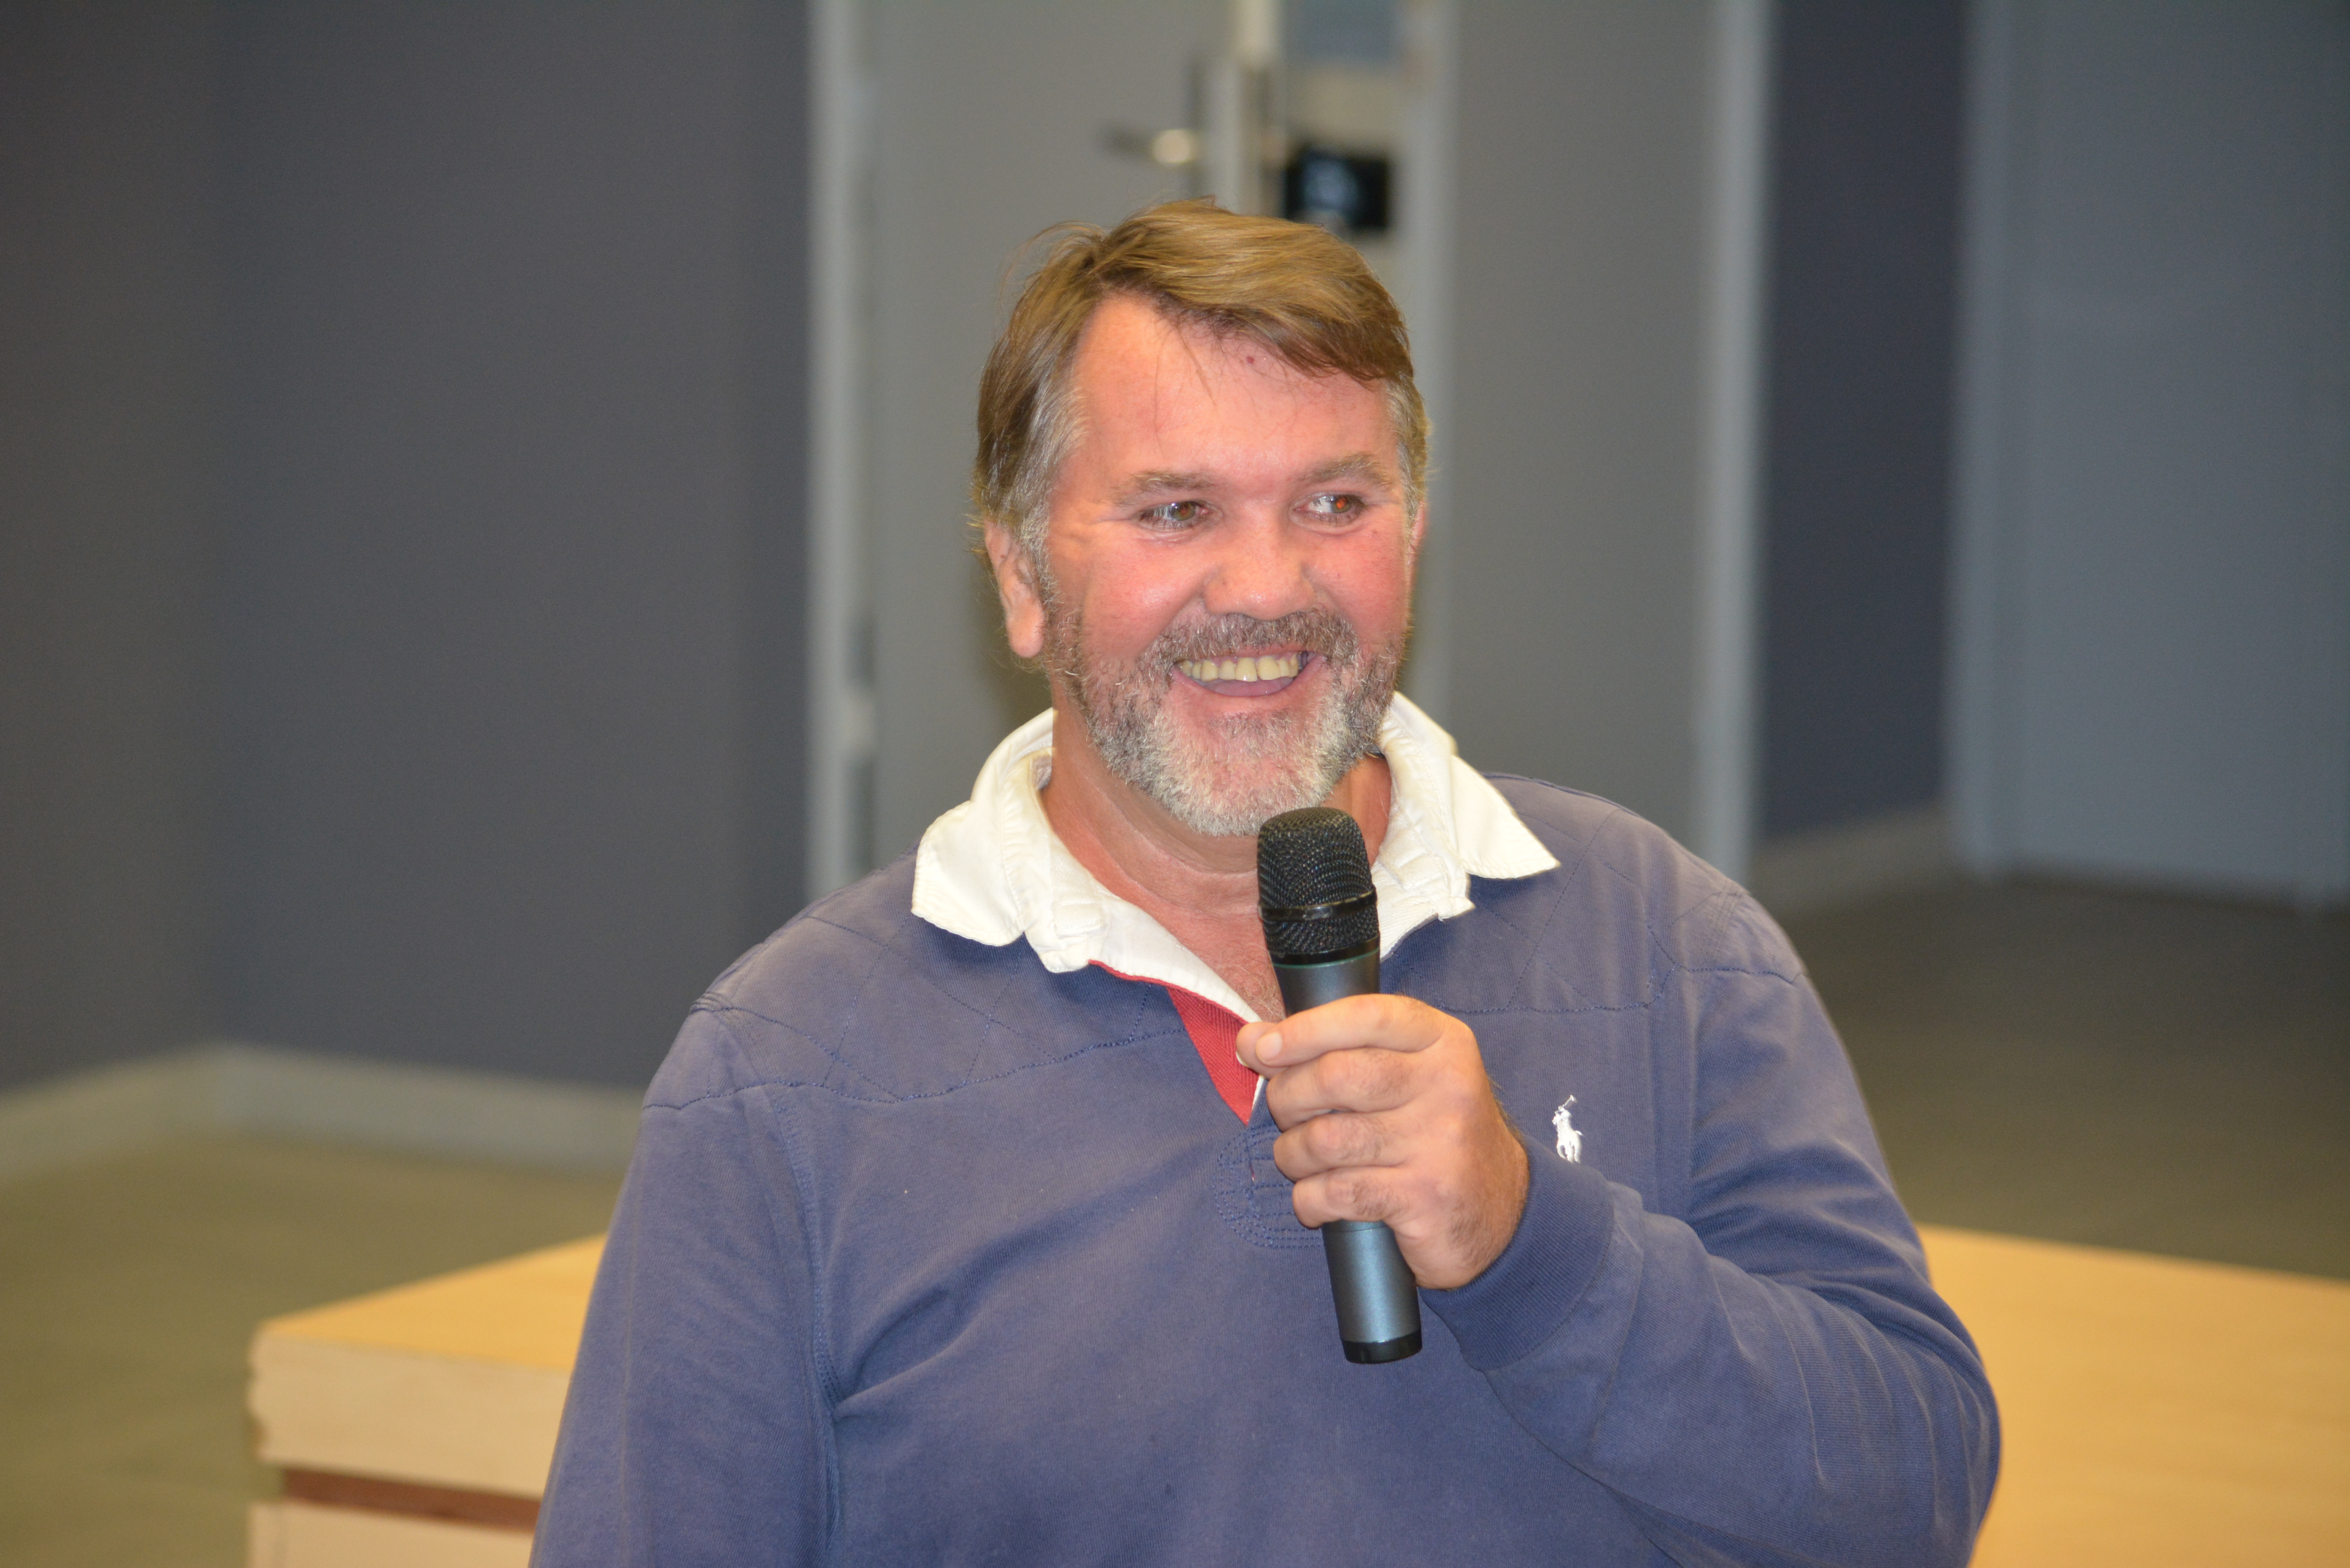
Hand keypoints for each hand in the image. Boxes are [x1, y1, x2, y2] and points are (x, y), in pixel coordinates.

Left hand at [1236, 995, 1529, 1289]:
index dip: (1303, 1028)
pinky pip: (1336, 1191)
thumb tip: (1252, 1039)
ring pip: (1326, 1138)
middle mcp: (1447, 1085)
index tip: (1263, 1048)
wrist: (1501, 1211)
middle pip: (1335, 1076)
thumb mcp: (1402, 1075)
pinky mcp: (1425, 1197)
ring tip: (1299, 1159)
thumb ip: (1334, 1050)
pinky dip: (1309, 1199)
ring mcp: (1440, 1142)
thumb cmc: (1433, 1133)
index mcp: (1442, 1041)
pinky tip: (1316, 1199)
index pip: (1364, 1015)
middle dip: (1287, 1097)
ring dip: (1292, 1154)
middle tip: (1285, 1115)